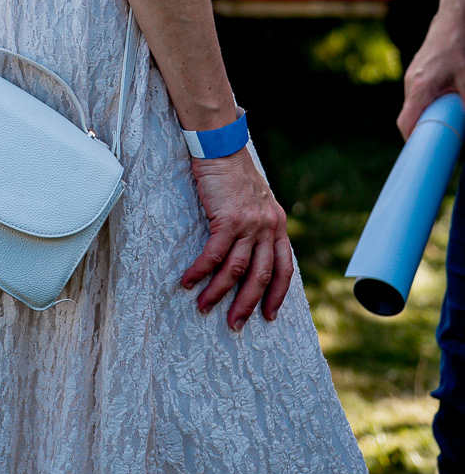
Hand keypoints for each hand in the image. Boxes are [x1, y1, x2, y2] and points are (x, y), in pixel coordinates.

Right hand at [180, 148, 293, 328]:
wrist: (222, 148)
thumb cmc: (234, 174)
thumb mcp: (258, 202)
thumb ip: (259, 226)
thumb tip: (251, 253)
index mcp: (278, 226)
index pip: (284, 269)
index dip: (277, 295)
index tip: (268, 315)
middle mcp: (267, 228)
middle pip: (260, 277)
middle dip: (247, 304)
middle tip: (235, 324)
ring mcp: (249, 225)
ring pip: (236, 270)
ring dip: (219, 293)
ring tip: (205, 307)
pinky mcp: (227, 219)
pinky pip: (214, 254)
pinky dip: (200, 271)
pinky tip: (189, 281)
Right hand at [399, 9, 464, 139]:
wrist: (454, 18)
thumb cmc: (459, 46)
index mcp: (420, 87)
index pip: (406, 123)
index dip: (412, 142)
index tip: (422, 155)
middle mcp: (411, 82)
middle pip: (410, 116)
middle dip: (425, 130)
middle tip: (442, 141)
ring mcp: (412, 76)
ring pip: (415, 105)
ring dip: (428, 115)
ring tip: (447, 121)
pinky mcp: (417, 71)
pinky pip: (419, 94)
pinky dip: (429, 103)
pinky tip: (445, 102)